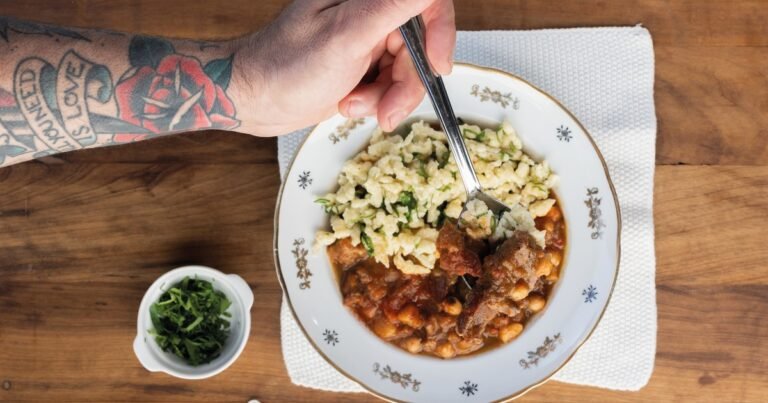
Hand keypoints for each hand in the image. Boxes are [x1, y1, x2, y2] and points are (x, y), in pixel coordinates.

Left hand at [234, 0, 455, 135]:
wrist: (254, 99)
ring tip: (352, 105)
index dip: (441, 32)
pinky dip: (375, 101)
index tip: (437, 66)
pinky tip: (347, 104)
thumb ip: (392, 5)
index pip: (428, 1)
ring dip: (386, 97)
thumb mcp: (345, 36)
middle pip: (421, 44)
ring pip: (408, 70)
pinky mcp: (362, 62)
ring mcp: (366, 37)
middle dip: (405, 83)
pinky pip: (391, 84)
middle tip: (386, 108)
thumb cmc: (285, 66)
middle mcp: (368, 11)